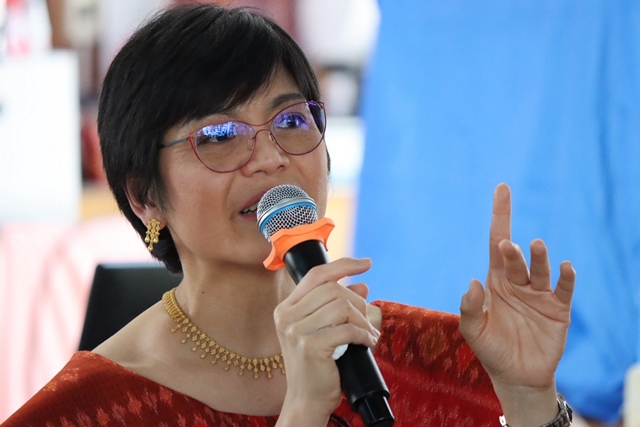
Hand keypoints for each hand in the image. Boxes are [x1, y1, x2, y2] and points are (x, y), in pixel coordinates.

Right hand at [274, 258, 378, 426]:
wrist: (306, 400)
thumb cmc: (317, 366)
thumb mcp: (326, 330)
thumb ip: (339, 305)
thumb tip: (362, 285)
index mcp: (286, 308)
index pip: (316, 275)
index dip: (344, 265)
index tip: (366, 263)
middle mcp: (286, 316)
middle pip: (332, 289)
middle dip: (358, 302)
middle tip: (367, 321)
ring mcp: (296, 330)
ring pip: (342, 307)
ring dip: (362, 320)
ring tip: (368, 334)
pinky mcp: (310, 346)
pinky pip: (347, 329)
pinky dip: (363, 334)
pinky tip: (367, 343)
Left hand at [459, 183, 575, 425]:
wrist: (518, 377)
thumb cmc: (492, 350)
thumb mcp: (474, 331)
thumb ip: (470, 308)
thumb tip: (472, 282)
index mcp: (496, 282)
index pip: (496, 242)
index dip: (500, 216)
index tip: (502, 189)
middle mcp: (518, 283)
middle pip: (515, 258)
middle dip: (511, 251)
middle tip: (506, 246)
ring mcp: (539, 295)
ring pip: (539, 270)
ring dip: (539, 258)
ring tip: (537, 246)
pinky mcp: (558, 309)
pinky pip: (563, 289)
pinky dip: (564, 278)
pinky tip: (564, 267)